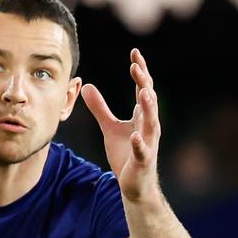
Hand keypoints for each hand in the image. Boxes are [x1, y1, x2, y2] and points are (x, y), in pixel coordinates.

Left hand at [81, 49, 160, 201]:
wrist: (134, 184)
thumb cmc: (125, 154)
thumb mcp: (109, 127)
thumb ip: (100, 108)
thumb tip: (86, 86)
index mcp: (142, 116)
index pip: (143, 88)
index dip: (140, 71)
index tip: (134, 53)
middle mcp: (148, 126)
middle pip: (149, 100)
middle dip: (144, 82)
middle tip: (136, 66)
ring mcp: (148, 143)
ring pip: (151, 122)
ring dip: (149, 107)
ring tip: (144, 92)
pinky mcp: (143, 160)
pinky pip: (142, 150)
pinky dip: (139, 143)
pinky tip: (135, 135)